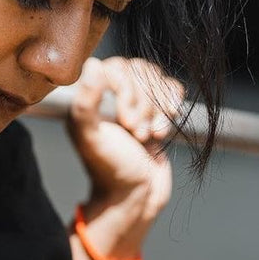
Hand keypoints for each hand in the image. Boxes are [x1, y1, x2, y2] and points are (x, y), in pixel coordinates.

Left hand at [65, 56, 185, 221]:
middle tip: (137, 133)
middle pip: (139, 71)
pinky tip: (162, 131)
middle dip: (144, 104)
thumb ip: (86, 102)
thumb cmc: (111, 169)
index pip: (116, 67)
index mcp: (90, 97)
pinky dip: (172, 107)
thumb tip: (92, 63)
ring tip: (148, 136)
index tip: (126, 122)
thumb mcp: (91, 137)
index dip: (127, 91)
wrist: (137, 196)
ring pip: (157, 79)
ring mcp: (135, 101)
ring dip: (158, 109)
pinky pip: (171, 88)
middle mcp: (111, 95)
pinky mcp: (156, 110)